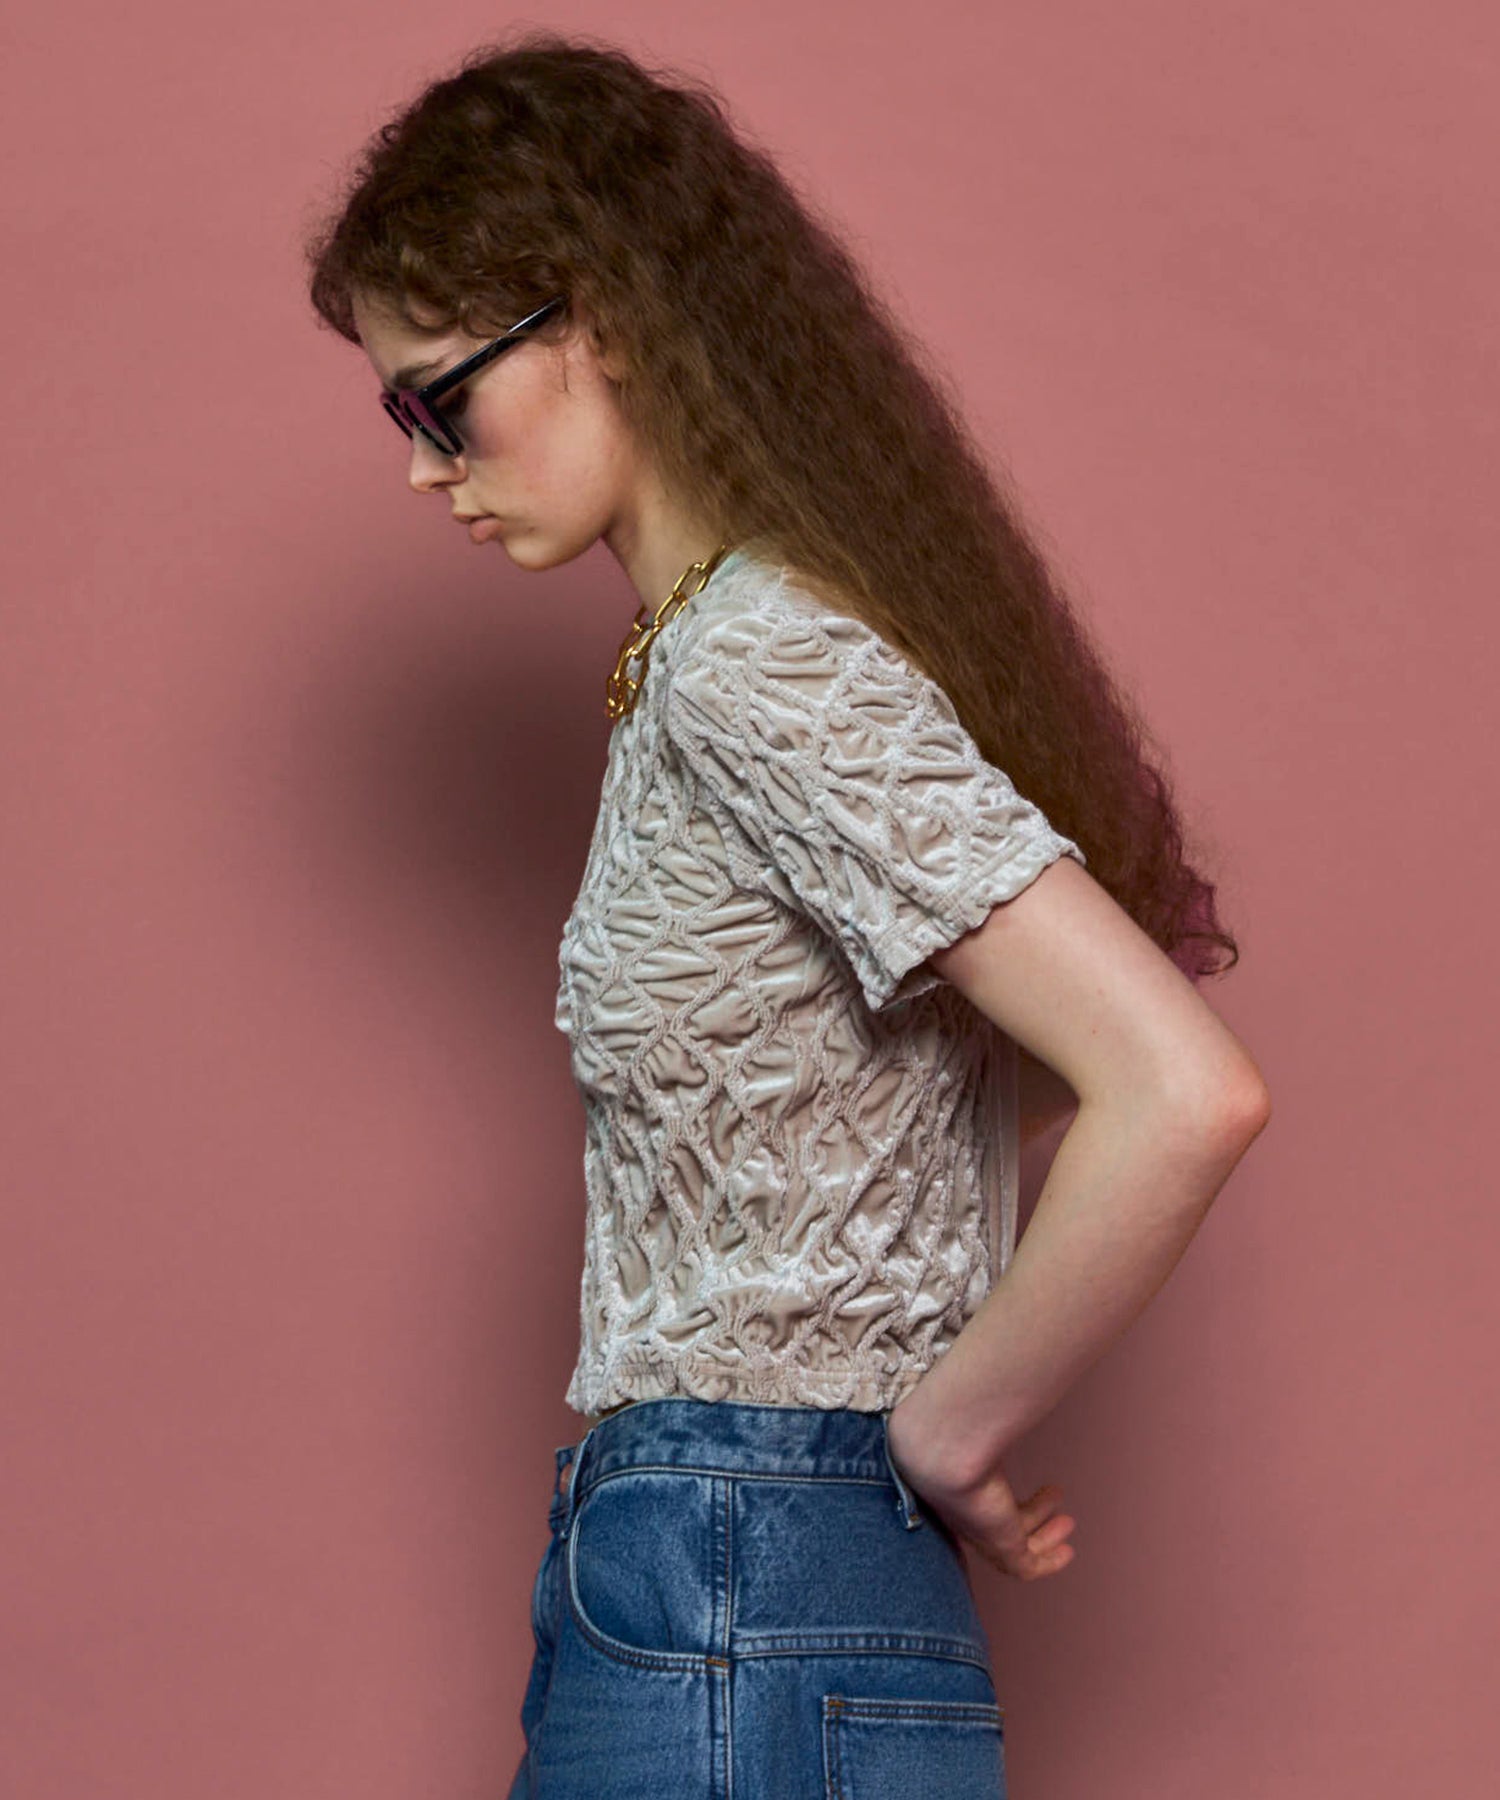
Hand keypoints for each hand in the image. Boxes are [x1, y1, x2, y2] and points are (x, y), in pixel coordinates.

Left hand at [885, 1397, 1076, 1582]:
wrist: (939, 1446)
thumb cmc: (945, 1416)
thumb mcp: (959, 1407)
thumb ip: (971, 1400)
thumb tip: (980, 1372)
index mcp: (947, 1479)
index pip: (972, 1496)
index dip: (997, 1497)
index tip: (1014, 1486)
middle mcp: (961, 1510)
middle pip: (996, 1523)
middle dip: (1027, 1519)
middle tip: (1054, 1507)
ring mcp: (979, 1531)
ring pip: (1015, 1544)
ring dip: (1042, 1534)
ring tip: (1066, 1521)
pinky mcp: (1000, 1546)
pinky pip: (1027, 1566)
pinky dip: (1048, 1562)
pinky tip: (1067, 1550)